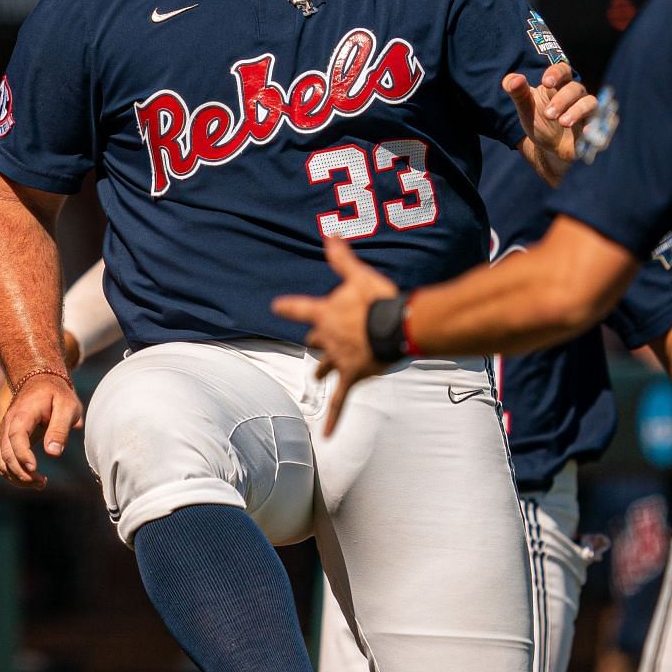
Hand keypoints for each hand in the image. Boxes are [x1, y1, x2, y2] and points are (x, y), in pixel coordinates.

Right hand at [0, 370, 82, 488]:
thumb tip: (53, 453)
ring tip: (40, 483)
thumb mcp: (66, 406)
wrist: (40, 380)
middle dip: (22, 473)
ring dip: (17, 477)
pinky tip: (31, 478)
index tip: (35, 469)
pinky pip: (4, 460)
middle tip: (42, 483)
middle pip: (6, 454)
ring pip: (2, 461)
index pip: (16, 437)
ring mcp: (5, 432)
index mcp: (22, 414)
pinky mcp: (8, 439)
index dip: (22, 456)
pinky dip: (14, 473)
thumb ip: (60, 428)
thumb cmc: (56, 394)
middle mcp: (8, 424)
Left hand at [271, 237, 399, 431]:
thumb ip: (341, 258)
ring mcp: (338, 360)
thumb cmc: (377, 300)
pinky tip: (326, 437)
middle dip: (316, 340)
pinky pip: (340, 402)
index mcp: (325, 313)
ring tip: (319, 378)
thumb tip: (329, 234)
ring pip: (324, 368)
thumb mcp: (358, 276)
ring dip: (322, 371)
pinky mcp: (352, 377)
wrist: (394, 328)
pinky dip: (333, 420)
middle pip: (315, 340)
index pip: (299, 308)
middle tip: (316, 341)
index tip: (276, 306)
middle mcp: (327, 338)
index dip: (288, 307)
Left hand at [505, 60, 595, 184]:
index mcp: (559, 85)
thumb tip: (514, 79)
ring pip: (591, 103)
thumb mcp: (525, 108)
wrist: (549, 149)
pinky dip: (599, 125)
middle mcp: (577, 95)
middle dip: (562, 100)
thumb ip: (517, 92)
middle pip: (576, 88)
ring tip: (563, 123)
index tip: (546, 82)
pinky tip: (588, 133)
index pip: (563, 70)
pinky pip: (604, 122)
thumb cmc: (539, 122)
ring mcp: (588, 111)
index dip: (557, 73)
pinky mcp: (595, 126)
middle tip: (548, 114)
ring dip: (577, 111)